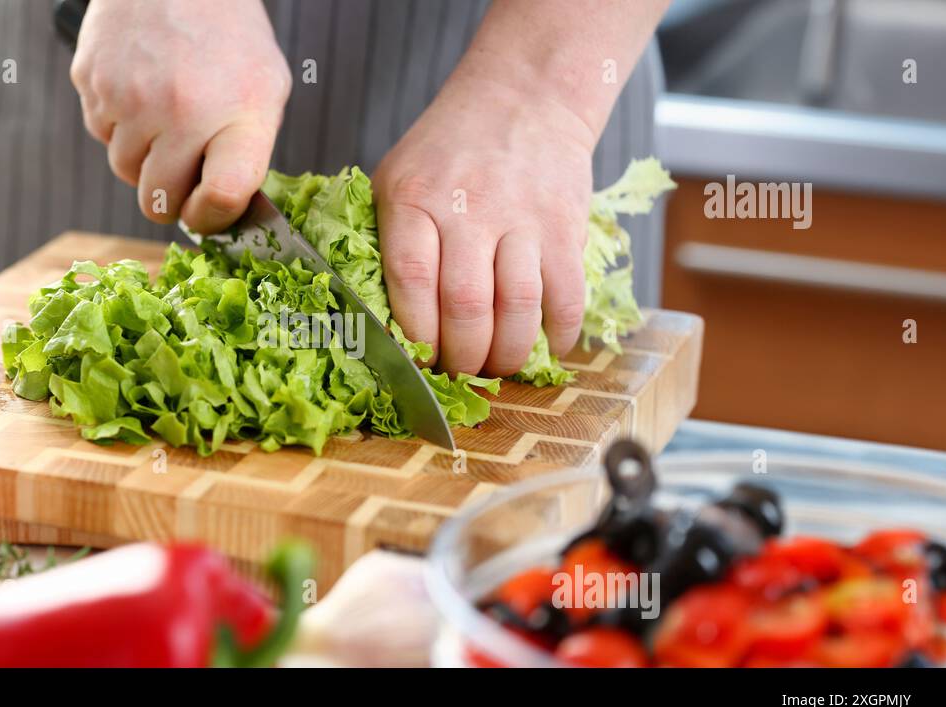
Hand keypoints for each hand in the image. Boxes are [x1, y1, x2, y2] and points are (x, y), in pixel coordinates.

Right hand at [70, 0, 290, 231]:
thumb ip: (248, 153)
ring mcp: (130, 98)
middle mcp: (180, 112)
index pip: (222, 198)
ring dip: (142, 158)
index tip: (210, 210)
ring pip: (123, 170)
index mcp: (236, 116)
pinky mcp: (92, 82)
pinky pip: (100, 132)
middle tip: (184, 167)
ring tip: (165, 116)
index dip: (213, 218)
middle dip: (170, 195)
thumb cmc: (228, 36)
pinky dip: (119, 124)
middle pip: (157, 202)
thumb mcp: (265, 90)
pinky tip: (141, 90)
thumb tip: (221, 211)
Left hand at [374, 75, 596, 377]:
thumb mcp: (398, 176)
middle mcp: (466, 206)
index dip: (414, 334)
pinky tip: (545, 346)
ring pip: (516, 308)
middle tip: (459, 372)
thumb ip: (386, 238)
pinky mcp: (565, 225)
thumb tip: (380, 319)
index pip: (409, 280)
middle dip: (461, 357)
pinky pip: (565, 295)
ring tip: (496, 366)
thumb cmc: (450, 148)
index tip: (418, 360)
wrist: (524, 96)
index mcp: (413, 197)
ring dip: (506, 354)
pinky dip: (557, 334)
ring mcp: (520, 216)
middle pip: (464, 305)